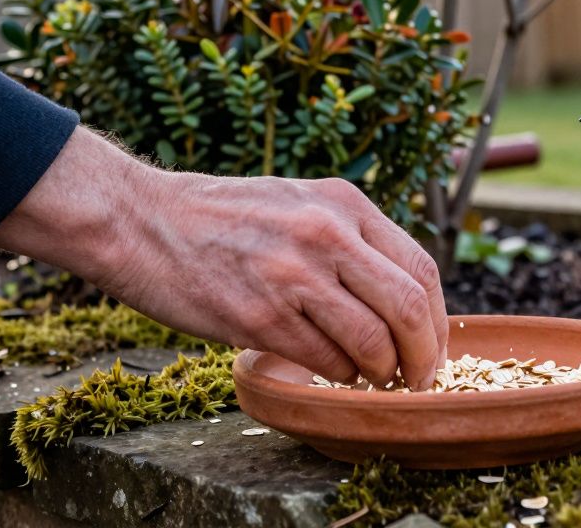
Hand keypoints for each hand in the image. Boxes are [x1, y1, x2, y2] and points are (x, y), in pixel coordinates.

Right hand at [0, 127, 447, 390]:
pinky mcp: (259, 316)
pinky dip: (335, 375)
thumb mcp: (302, 202)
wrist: (142, 219)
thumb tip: (405, 299)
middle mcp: (326, 234)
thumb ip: (353, 239)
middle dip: (423, 356)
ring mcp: (293, 276)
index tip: (433, 346)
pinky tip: (328, 372)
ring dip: (380, 372)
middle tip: (418, 378)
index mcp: (344, 203)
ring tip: (372, 377)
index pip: (422, 269)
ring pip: (372, 343)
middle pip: (410, 309)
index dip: (438, 320)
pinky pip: (324, 361)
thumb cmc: (224, 217)